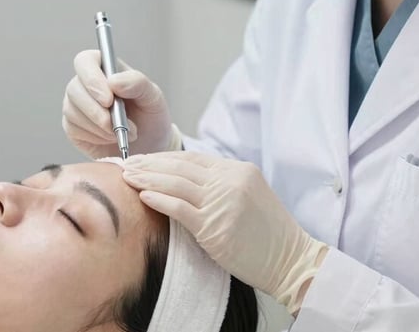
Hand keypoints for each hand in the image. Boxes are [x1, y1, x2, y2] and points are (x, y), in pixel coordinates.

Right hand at [62, 50, 174, 158]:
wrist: (148, 144)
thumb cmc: (149, 116)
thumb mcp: (153, 97)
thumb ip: (137, 83)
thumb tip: (113, 81)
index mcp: (105, 68)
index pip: (85, 61)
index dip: (92, 79)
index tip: (109, 99)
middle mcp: (86, 84)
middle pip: (74, 89)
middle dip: (95, 110)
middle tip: (116, 125)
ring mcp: (76, 105)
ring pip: (73, 111)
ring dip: (100, 127)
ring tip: (123, 132)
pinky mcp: (72, 126)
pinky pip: (74, 129)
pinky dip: (96, 137)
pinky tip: (110, 137)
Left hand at [122, 151, 327, 313]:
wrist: (292, 260)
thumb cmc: (268, 233)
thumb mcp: (248, 195)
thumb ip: (220, 183)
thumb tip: (183, 178)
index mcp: (238, 170)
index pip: (192, 158)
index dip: (163, 157)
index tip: (143, 159)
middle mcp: (231, 181)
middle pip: (180, 167)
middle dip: (150, 164)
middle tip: (126, 164)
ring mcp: (223, 202)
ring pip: (176, 183)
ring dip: (147, 178)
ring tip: (127, 177)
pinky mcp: (215, 226)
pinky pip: (179, 208)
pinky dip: (159, 199)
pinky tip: (142, 195)